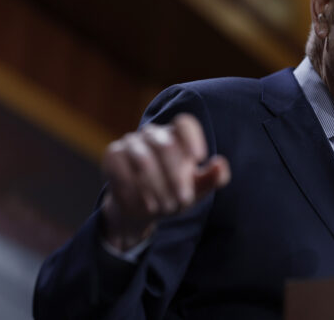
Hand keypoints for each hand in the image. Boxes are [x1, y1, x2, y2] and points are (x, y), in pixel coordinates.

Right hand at [100, 113, 230, 249]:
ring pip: (143, 159)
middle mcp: (153, 134)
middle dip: (176, 177)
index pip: (184, 123)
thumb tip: (220, 163)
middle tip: (183, 199)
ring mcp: (131, 143)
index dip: (192, 137)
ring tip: (164, 206)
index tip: (199, 158)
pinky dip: (134, 191)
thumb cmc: (175, 194)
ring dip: (156, 187)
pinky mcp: (113, 155)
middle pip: (166, 145)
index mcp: (177, 136)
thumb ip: (214, 178)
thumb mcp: (198, 190)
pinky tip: (144, 205)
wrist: (143, 211)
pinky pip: (121, 169)